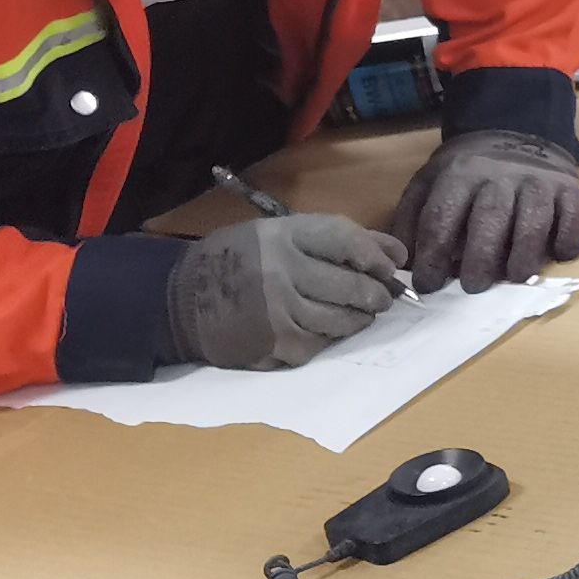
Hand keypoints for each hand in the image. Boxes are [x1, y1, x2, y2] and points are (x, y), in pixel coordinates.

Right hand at [169, 214, 406, 369]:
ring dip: (359, 319)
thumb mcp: (278, 235)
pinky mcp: (276, 344)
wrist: (180, 299)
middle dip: (376, 294)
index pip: (347, 240)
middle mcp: (281, 270)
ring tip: (359, 314)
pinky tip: (323, 330)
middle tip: (381, 298)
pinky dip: (329, 338)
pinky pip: (321, 343)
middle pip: (352, 285)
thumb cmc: (239, 261)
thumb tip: (397, 254)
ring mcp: (278, 310)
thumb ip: (335, 241)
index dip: (377, 255)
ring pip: (342, 320)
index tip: (390, 266)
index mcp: (282, 235)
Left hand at [389, 130, 578, 291]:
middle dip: (481, 258)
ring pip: (534, 219)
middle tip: (473, 287)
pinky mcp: (569, 188)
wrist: (516, 130)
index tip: (428, 285)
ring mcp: (538, 182)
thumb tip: (404, 261)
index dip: (433, 255)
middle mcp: (499, 176)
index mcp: (459, 175)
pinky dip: (569, 239)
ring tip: (515, 277)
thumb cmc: (467, 171)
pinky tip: (558, 255)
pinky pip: (575, 216)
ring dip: (525, 253)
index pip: (442, 217)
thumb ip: (413, 218)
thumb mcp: (430, 181)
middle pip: (490, 218)